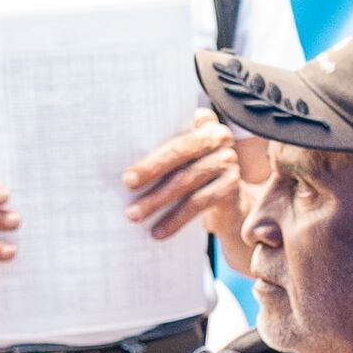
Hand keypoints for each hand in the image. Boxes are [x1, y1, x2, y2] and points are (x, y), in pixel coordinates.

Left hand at [121, 113, 244, 249]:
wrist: (228, 204)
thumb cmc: (191, 175)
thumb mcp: (177, 159)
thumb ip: (159, 151)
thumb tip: (121, 169)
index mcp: (201, 120)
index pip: (173, 125)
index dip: (151, 136)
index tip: (128, 157)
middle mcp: (218, 136)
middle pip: (181, 149)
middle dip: (151, 167)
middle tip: (127, 183)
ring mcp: (228, 161)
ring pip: (187, 179)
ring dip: (157, 199)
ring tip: (134, 214)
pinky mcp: (231, 187)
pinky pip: (199, 202)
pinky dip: (176, 219)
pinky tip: (158, 232)